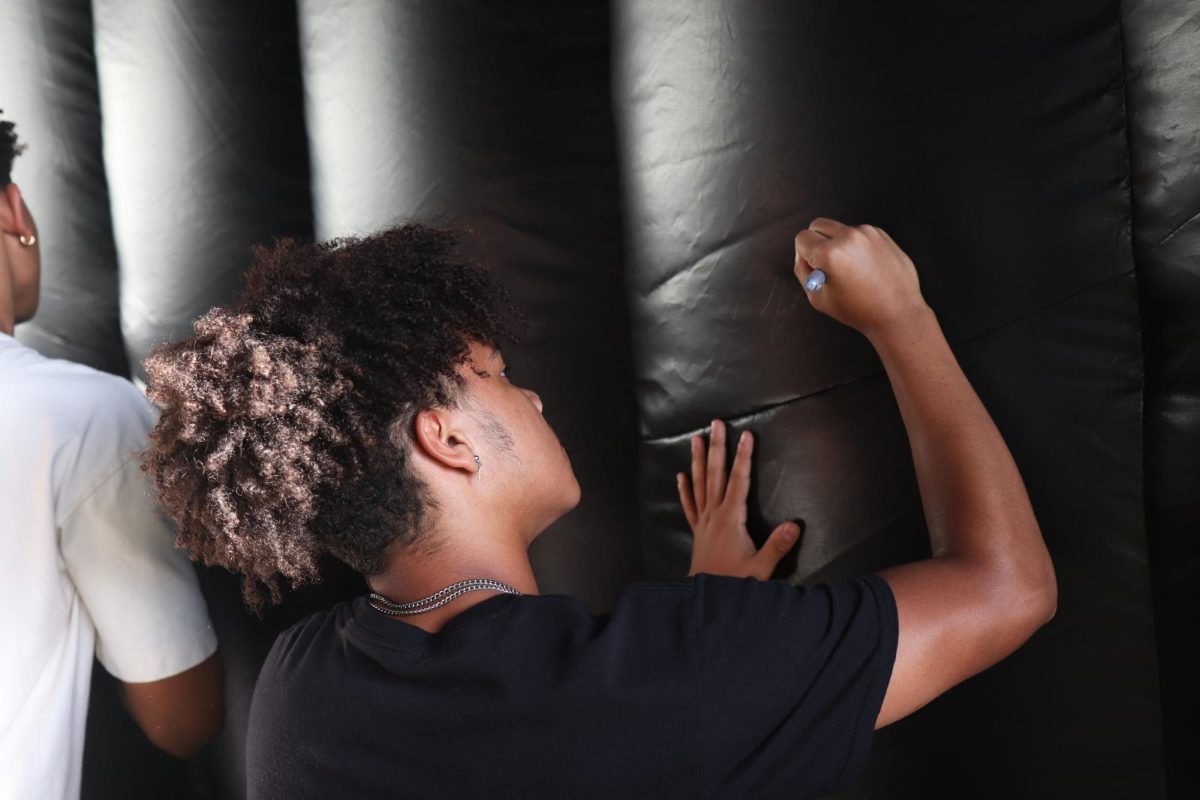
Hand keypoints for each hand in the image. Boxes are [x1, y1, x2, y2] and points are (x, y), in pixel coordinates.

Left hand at [677, 418, 801, 579]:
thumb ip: (777, 546)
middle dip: (717, 447)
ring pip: (700, 483)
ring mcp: (703, 521)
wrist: (704, 600)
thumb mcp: (761, 568)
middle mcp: (714, 515)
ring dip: (698, 460)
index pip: (739, 481)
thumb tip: (795, 525)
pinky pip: (690, 504)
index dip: (744, 457)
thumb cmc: (734, 583)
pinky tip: (681, 475)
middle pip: (716, 474)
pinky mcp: (697, 531)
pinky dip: (685, 488)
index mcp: (731, 519)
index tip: (746, 435)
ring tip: (696, 438)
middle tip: (716, 424)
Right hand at [794, 217, 929, 339]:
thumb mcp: (817, 297)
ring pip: (839, 229)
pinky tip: (864, 266)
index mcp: (829, 253)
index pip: (802, 238)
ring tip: (850, 270)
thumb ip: (803, 271)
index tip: (814, 266)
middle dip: (817, 241)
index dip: (803, 254)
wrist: (896, 312)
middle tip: (826, 264)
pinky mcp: (880, 234)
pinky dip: (856, 246)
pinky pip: (858, 233)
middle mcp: (848, 237)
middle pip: (818, 225)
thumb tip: (802, 254)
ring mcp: (867, 233)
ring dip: (838, 243)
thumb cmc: (858, 310)